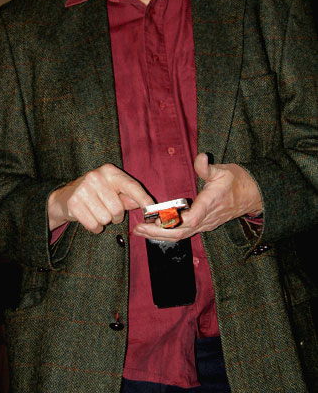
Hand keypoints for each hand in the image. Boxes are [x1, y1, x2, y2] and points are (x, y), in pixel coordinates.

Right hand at [48, 163, 153, 233]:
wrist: (64, 197)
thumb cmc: (94, 194)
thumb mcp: (112, 191)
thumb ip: (128, 197)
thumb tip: (147, 205)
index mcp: (109, 171)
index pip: (132, 187)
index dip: (144, 200)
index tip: (152, 210)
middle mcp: (96, 177)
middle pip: (118, 209)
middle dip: (116, 216)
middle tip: (107, 211)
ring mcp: (83, 189)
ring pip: (106, 218)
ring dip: (104, 221)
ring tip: (96, 213)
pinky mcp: (74, 203)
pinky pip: (94, 225)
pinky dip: (94, 227)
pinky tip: (89, 218)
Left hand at [133, 153, 262, 241]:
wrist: (253, 194)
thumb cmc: (237, 181)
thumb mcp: (223, 170)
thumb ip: (207, 167)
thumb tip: (201, 157)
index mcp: (210, 204)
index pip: (191, 219)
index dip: (173, 222)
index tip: (157, 220)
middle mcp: (207, 218)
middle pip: (181, 232)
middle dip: (158, 233)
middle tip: (138, 228)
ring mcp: (206, 224)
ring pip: (182, 235)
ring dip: (160, 235)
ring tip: (141, 231)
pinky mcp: (204, 224)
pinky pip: (185, 233)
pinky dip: (168, 233)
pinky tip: (155, 230)